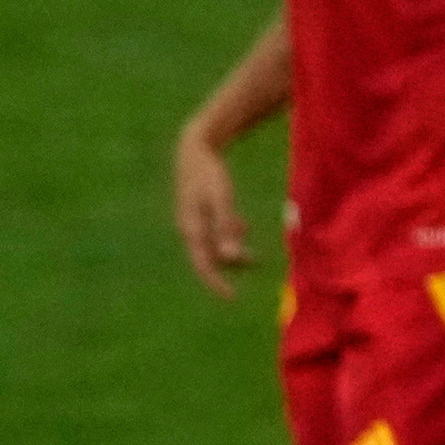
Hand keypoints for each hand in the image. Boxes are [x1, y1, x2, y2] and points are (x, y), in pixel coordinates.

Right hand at [169, 135, 252, 294]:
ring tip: (254, 256)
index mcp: (191, 230)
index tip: (231, 297)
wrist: (194, 147)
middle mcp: (189, 229)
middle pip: (209, 258)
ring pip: (213, 245)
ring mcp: (193, 221)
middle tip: (255, 265)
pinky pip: (213, 232)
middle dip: (230, 265)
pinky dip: (229, 234)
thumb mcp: (220, 197)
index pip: (203, 265)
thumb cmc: (208, 171)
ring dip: (233, 250)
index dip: (216, 283)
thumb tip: (230, 257)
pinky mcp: (198, 211)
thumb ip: (225, 226)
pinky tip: (243, 227)